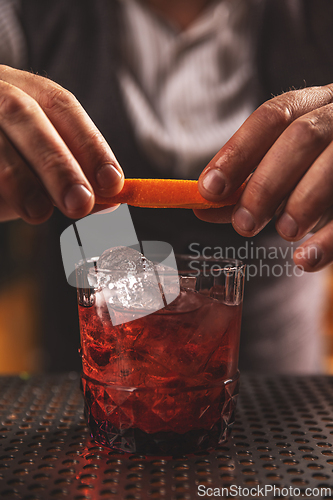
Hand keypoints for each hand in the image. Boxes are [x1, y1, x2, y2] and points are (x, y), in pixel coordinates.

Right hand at [0, 65, 123, 223]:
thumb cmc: (7, 147)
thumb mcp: (41, 151)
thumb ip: (73, 171)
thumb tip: (109, 199)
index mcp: (23, 87)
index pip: (62, 106)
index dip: (90, 144)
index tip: (112, 182)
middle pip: (24, 116)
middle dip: (56, 163)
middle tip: (79, 203)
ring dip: (18, 181)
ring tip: (39, 212)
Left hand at [195, 85, 332, 271]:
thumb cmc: (315, 170)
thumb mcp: (282, 172)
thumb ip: (245, 187)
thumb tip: (202, 207)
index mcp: (312, 105)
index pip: (271, 117)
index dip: (237, 152)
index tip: (209, 189)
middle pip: (302, 137)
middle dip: (266, 183)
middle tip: (245, 224)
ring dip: (303, 201)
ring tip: (284, 233)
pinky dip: (331, 238)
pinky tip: (307, 259)